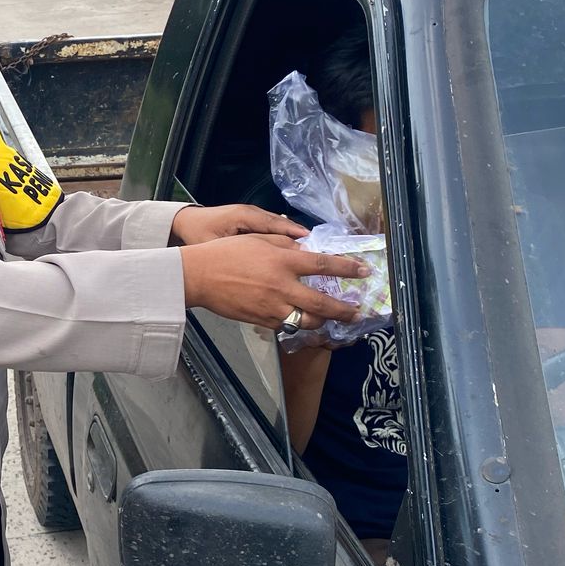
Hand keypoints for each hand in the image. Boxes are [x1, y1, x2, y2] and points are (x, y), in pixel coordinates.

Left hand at [170, 204, 306, 245]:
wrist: (186, 222)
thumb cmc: (197, 234)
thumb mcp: (211, 245)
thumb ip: (230, 252)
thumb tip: (252, 264)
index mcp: (241, 215)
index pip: (271, 223)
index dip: (290, 232)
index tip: (307, 241)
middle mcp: (251, 212)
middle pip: (280, 223)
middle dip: (297, 235)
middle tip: (316, 249)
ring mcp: (252, 214)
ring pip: (278, 225)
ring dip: (293, 236)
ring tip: (310, 250)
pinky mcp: (251, 219)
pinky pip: (272, 227)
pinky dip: (283, 236)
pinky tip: (294, 248)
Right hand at [179, 235, 369, 330]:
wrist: (199, 276)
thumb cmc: (226, 252)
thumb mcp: (258, 240)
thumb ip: (285, 246)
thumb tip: (307, 251)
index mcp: (283, 262)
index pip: (324, 265)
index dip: (348, 268)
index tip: (365, 272)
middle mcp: (282, 286)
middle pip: (322, 304)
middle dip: (343, 310)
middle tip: (356, 312)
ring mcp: (272, 307)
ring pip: (306, 321)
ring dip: (322, 321)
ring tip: (329, 318)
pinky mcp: (261, 320)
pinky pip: (285, 325)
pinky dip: (296, 322)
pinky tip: (299, 319)